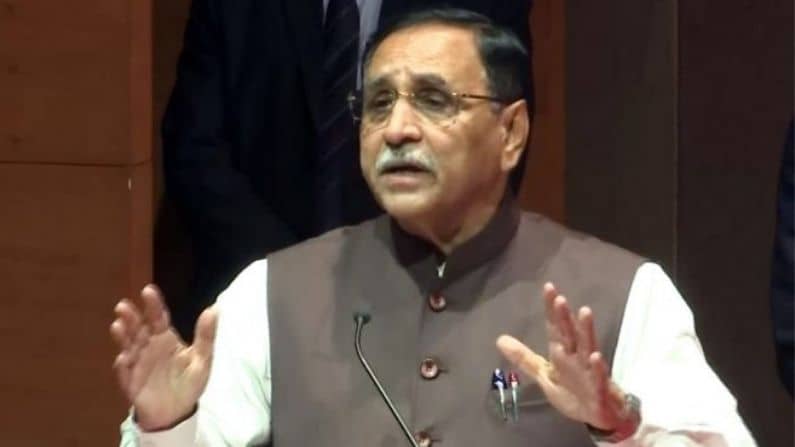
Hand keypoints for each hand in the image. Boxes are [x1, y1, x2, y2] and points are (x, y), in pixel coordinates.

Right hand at [110, 284, 217, 430]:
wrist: (177, 412)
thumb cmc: (188, 382)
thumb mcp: (202, 359)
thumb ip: (206, 336)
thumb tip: (214, 309)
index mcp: (165, 338)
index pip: (158, 317)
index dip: (153, 305)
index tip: (148, 290)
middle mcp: (148, 347)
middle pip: (138, 328)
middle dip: (131, 317)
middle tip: (123, 306)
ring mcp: (138, 363)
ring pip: (128, 346)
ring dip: (122, 336)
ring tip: (118, 325)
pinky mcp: (131, 381)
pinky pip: (125, 372)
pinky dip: (123, 366)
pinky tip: (123, 359)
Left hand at [496, 283, 630, 431]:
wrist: (600, 417)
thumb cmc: (574, 392)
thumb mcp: (545, 375)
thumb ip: (524, 358)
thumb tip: (499, 339)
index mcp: (562, 353)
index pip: (555, 327)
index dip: (551, 309)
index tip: (549, 287)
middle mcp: (576, 357)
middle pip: (570, 333)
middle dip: (564, 316)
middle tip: (559, 298)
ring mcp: (589, 372)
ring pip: (587, 347)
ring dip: (586, 330)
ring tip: (584, 312)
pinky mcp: (600, 389)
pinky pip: (599, 377)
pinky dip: (597, 367)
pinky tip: (595, 356)